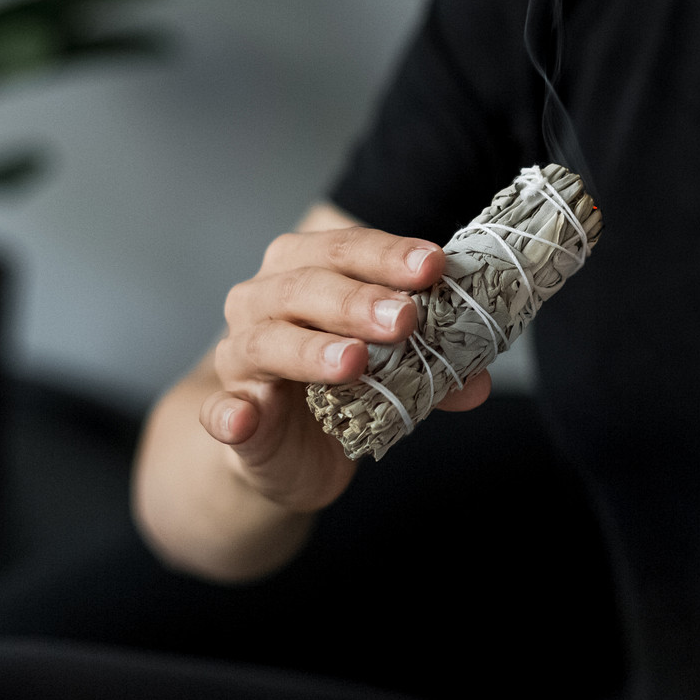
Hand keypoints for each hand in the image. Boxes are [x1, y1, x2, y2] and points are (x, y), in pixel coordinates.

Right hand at [203, 224, 491, 511]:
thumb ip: (432, 368)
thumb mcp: (393, 370)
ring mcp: (239, 357)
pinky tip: (242, 418)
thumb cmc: (339, 386)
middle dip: (358, 300)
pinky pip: (221, 412)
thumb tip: (478, 380)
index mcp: (305, 270)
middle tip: (406, 318)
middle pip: (305, 286)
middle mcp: (263, 302)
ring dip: (311, 350)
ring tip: (354, 361)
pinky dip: (228, 414)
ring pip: (266, 341)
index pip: (346, 248)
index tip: (433, 265)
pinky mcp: (230, 414)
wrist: (288, 450)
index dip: (389, 254)